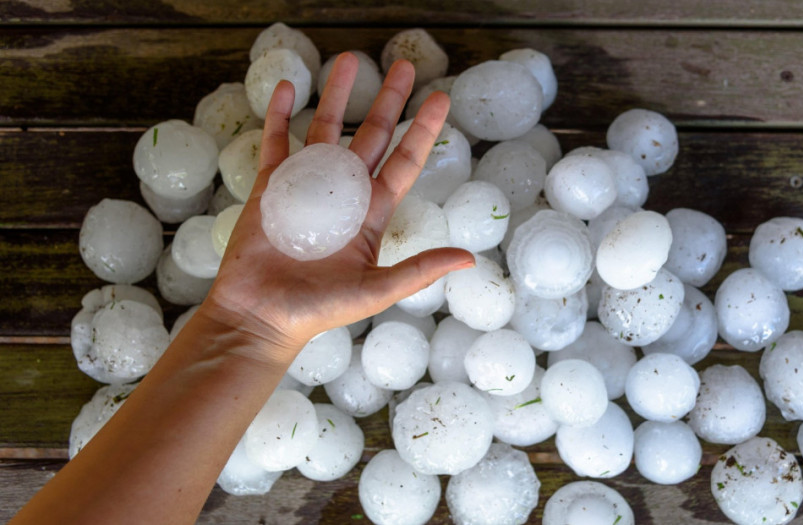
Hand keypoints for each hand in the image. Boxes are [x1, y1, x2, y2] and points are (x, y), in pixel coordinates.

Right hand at [204, 53, 474, 364]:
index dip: (421, 131)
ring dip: (336, 96)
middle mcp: (343, 195)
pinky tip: (286, 88)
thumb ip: (418, 270)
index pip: (403, 162)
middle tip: (402, 66)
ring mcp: (306, 188)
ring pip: (325, 131)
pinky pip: (276, 144)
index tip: (439, 99)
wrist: (261, 317)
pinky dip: (279, 116)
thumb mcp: (376, 291)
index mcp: (370, 214)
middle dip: (387, 102)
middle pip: (370, 137)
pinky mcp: (270, 188)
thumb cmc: (318, 311)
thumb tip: (468, 258)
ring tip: (348, 60)